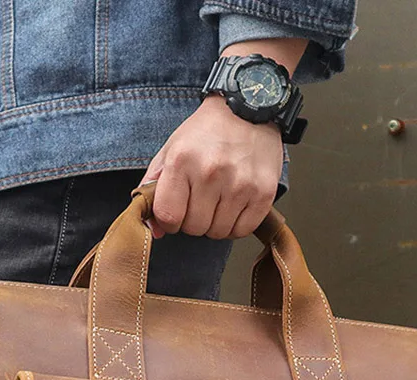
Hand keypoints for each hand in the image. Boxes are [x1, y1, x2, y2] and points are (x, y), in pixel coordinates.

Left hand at [141, 94, 282, 240]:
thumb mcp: (170, 152)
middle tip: (200, 201)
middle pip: (194, 228)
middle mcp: (211, 172)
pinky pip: (242, 230)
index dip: (169, 221)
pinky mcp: (263, 192)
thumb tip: (154, 230)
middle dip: (193, 220)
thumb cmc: (206, 133)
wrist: (248, 109)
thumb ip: (153, 190)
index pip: (168, 217)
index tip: (176, 212)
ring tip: (219, 199)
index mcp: (182, 161)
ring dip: (215, 223)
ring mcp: (240, 184)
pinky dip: (236, 224)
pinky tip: (235, 204)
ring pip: (218, 232)